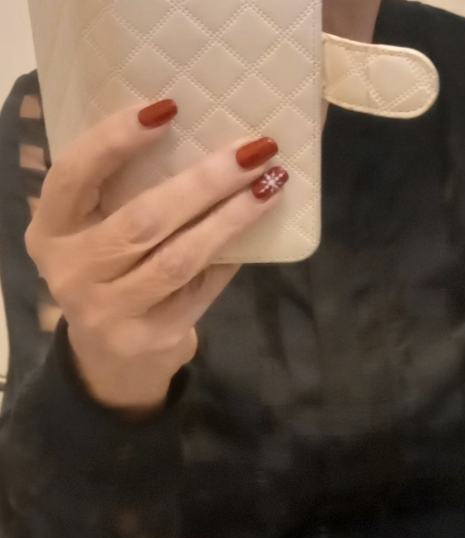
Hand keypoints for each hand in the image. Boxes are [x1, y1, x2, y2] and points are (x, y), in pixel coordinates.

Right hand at [25, 99, 286, 416]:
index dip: (114, 140)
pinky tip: (259, 230)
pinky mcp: (148, 338)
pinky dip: (230, 257)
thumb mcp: (99, 235)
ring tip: (270, 186)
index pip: (73, 176)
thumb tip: (209, 147)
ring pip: (179, 258)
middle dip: (204, 182)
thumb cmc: (112, 277)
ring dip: (230, 219)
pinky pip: (200, 289)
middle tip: (254, 150)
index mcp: (51, 231)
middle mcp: (70, 271)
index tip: (167, 107)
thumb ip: (128, 198)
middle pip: (143, 219)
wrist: (112, 360)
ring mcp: (108, 311)